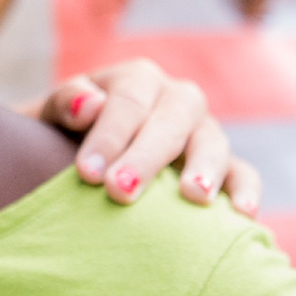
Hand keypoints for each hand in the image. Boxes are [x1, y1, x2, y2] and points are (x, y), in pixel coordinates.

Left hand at [39, 58, 262, 214]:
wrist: (77, 158)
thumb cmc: (63, 139)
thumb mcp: (49, 116)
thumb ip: (64, 102)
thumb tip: (90, 105)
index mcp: (136, 80)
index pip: (127, 101)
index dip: (108, 135)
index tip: (87, 173)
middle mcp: (177, 99)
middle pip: (172, 118)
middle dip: (146, 156)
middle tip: (120, 191)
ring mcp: (204, 132)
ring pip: (213, 141)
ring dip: (204, 168)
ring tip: (193, 196)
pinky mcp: (223, 167)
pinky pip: (242, 174)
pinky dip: (245, 190)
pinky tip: (242, 215)